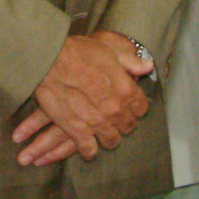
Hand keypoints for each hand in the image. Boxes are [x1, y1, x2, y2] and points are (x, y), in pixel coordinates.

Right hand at [19, 33, 150, 162]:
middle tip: (113, 116)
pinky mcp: (78, 132)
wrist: (50, 61)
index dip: (135, 105)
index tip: (128, 103)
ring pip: (111, 141)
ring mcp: (98, 123)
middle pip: (128, 126)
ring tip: (101, 130)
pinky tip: (86, 144)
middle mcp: (116, 110)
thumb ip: (131, 60)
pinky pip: (89, 151)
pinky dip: (88, 150)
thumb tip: (148, 66)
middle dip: (122, 122)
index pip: (141, 108)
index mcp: (126, 90)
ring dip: (108, 136)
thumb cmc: (79, 51)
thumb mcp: (110, 47)